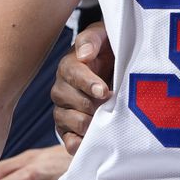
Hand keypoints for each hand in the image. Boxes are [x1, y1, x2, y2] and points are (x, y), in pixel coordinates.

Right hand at [51, 21, 114, 154]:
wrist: (117, 68)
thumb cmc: (110, 50)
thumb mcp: (105, 35)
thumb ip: (93, 39)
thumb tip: (84, 54)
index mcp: (70, 65)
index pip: (73, 74)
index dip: (88, 83)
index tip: (104, 91)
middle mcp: (62, 88)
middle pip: (69, 99)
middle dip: (90, 104)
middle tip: (109, 106)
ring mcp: (64, 109)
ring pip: (67, 119)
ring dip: (86, 122)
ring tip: (103, 122)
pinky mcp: (69, 129)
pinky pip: (67, 139)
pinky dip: (75, 143)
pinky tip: (86, 143)